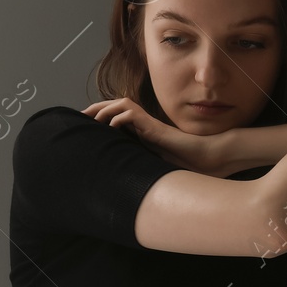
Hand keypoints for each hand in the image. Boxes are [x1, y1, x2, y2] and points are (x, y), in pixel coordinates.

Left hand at [82, 97, 223, 172]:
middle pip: (115, 107)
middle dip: (95, 108)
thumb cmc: (187, 166)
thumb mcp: (157, 167)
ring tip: (90, 118)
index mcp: (143, 133)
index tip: (84, 126)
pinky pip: (131, 114)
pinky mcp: (154, 126)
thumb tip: (125, 182)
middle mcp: (145, 125)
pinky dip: (118, 117)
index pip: (117, 119)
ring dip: (103, 109)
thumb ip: (143, 167)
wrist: (207, 159)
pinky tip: (110, 126)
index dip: (100, 119)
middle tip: (78, 115)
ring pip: (121, 105)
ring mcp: (149, 124)